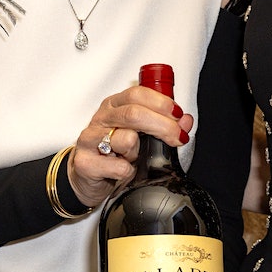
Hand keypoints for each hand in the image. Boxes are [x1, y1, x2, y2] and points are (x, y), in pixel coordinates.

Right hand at [67, 84, 192, 208]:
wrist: (88, 177)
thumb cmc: (115, 151)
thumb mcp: (141, 134)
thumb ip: (165, 124)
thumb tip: (186, 121)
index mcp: (115, 105)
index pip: (138, 94)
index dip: (162, 103)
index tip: (179, 116)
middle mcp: (101, 118)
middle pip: (134, 114)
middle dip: (163, 126)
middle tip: (177, 138)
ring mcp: (90, 139)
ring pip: (126, 139)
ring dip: (138, 152)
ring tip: (134, 157)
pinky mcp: (85, 162)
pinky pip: (118, 167)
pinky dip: (127, 172)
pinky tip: (124, 171)